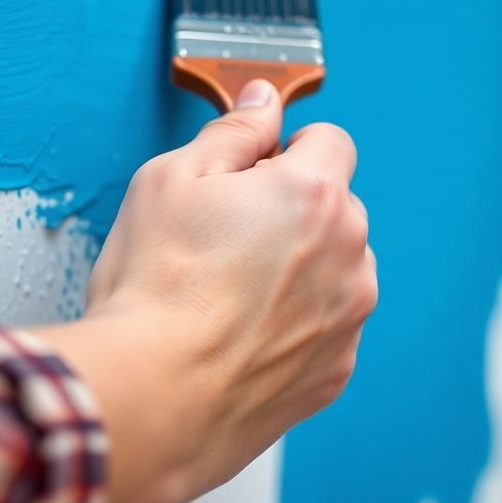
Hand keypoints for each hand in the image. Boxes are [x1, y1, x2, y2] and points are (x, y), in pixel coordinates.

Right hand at [36, 80, 375, 502]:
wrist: (152, 398)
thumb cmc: (154, 290)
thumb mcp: (170, 179)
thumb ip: (232, 133)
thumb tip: (263, 104)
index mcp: (313, 194)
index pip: (330, 141)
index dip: (286, 149)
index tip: (254, 171)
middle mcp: (349, 253)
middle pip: (335, 208)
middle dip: (291, 212)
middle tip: (223, 238)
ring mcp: (347, 318)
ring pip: (335, 271)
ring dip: (299, 271)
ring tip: (227, 296)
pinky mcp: (334, 371)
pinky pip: (325, 329)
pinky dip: (294, 328)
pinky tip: (238, 337)